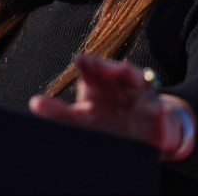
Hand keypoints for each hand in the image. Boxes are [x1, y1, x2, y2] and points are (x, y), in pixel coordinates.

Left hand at [28, 55, 194, 160]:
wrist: (137, 136)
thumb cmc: (102, 120)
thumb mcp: (79, 118)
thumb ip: (57, 112)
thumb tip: (34, 104)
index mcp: (98, 83)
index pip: (92, 67)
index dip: (89, 64)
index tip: (84, 62)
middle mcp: (121, 85)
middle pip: (122, 70)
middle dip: (122, 69)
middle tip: (122, 69)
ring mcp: (142, 99)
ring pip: (144, 88)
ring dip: (143, 85)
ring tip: (140, 84)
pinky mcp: (159, 118)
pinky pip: (163, 119)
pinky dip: (163, 122)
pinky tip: (158, 124)